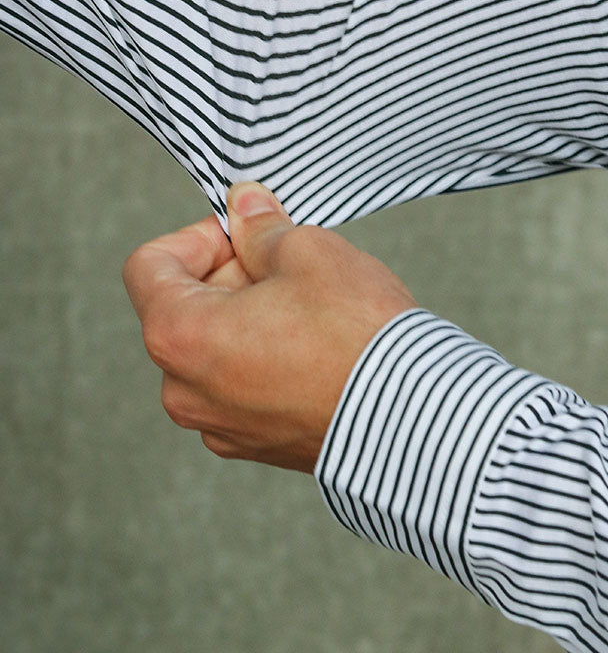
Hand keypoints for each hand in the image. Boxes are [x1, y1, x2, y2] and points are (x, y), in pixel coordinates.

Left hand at [122, 183, 416, 471]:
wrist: (413, 414)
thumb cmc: (356, 332)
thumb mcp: (306, 251)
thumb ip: (260, 227)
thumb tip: (244, 206)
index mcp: (177, 337)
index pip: (148, 267)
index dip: (197, 237)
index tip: (246, 233)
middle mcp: (183, 391)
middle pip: (182, 309)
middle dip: (229, 276)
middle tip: (289, 263)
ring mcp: (218, 426)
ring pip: (214, 350)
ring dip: (249, 318)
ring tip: (310, 306)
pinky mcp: (256, 446)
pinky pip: (242, 387)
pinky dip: (266, 359)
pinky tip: (318, 347)